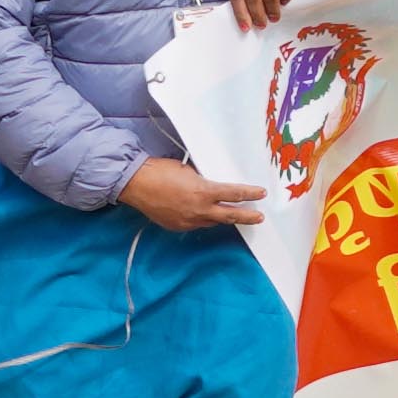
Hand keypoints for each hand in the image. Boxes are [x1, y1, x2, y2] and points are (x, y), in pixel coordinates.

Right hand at [119, 156, 264, 230]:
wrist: (137, 184)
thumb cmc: (161, 171)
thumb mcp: (189, 172)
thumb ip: (204, 183)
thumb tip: (211, 189)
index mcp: (204, 192)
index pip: (234, 194)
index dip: (250, 194)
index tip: (260, 194)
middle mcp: (199, 210)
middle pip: (229, 216)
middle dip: (246, 217)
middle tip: (259, 217)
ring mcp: (188, 221)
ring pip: (212, 222)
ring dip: (221, 217)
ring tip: (229, 214)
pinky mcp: (177, 226)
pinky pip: (196, 224)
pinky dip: (201, 218)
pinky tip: (201, 213)